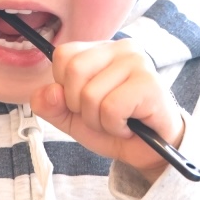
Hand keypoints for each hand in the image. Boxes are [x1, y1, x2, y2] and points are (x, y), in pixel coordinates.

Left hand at [31, 38, 184, 177]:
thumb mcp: (73, 118)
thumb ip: (52, 105)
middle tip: (103, 115)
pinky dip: (115, 127)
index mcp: (102, 49)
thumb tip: (47, 92)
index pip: (63, 55)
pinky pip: (111, 109)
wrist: (151, 152)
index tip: (88, 102)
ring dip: (100, 121)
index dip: (66, 88)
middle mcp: (121, 48)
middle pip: (73, 71)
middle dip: (81, 107)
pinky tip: (130, 126)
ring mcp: (138, 62)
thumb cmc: (116, 126)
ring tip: (119, 122)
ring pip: (90, 95)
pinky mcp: (149, 83)